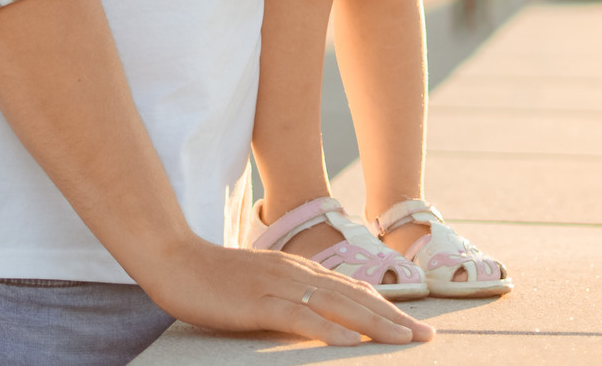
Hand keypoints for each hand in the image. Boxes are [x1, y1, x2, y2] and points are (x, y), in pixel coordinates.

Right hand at [150, 240, 431, 346]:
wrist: (175, 259)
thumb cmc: (216, 278)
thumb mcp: (263, 285)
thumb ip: (292, 297)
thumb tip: (321, 318)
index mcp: (301, 270)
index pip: (354, 291)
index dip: (387, 308)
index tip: (414, 326)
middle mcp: (298, 273)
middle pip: (356, 298)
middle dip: (394, 319)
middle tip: (426, 337)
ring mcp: (279, 285)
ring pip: (337, 306)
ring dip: (374, 324)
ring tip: (402, 341)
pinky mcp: (258, 301)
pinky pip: (299, 317)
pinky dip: (327, 330)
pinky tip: (348, 342)